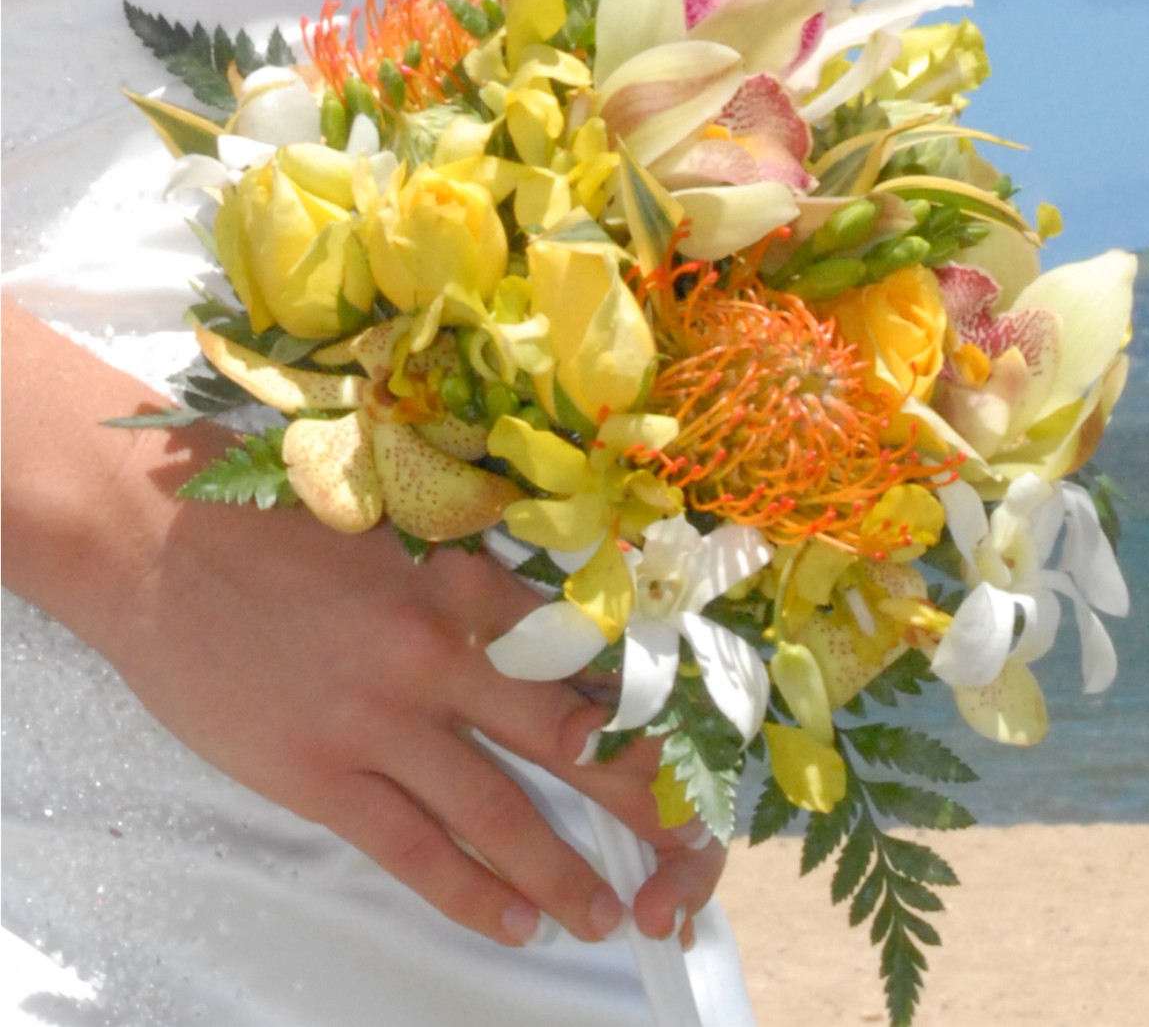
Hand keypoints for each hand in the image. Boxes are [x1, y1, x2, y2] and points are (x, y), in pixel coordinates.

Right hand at [2, 300, 721, 949]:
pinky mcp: (318, 775)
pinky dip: (470, 891)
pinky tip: (515, 921)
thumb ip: (464, 582)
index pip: (578, 656)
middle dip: (634, 797)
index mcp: (458, 586)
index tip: (686, 745)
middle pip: (562, 736)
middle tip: (689, 851)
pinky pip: (411, 849)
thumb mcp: (390, 535)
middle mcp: (434, 654)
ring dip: (562, 869)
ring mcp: (376, 721)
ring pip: (497, 811)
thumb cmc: (275, 529)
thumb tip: (538, 625)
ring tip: (612, 913)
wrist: (158, 545)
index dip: (639, 706)